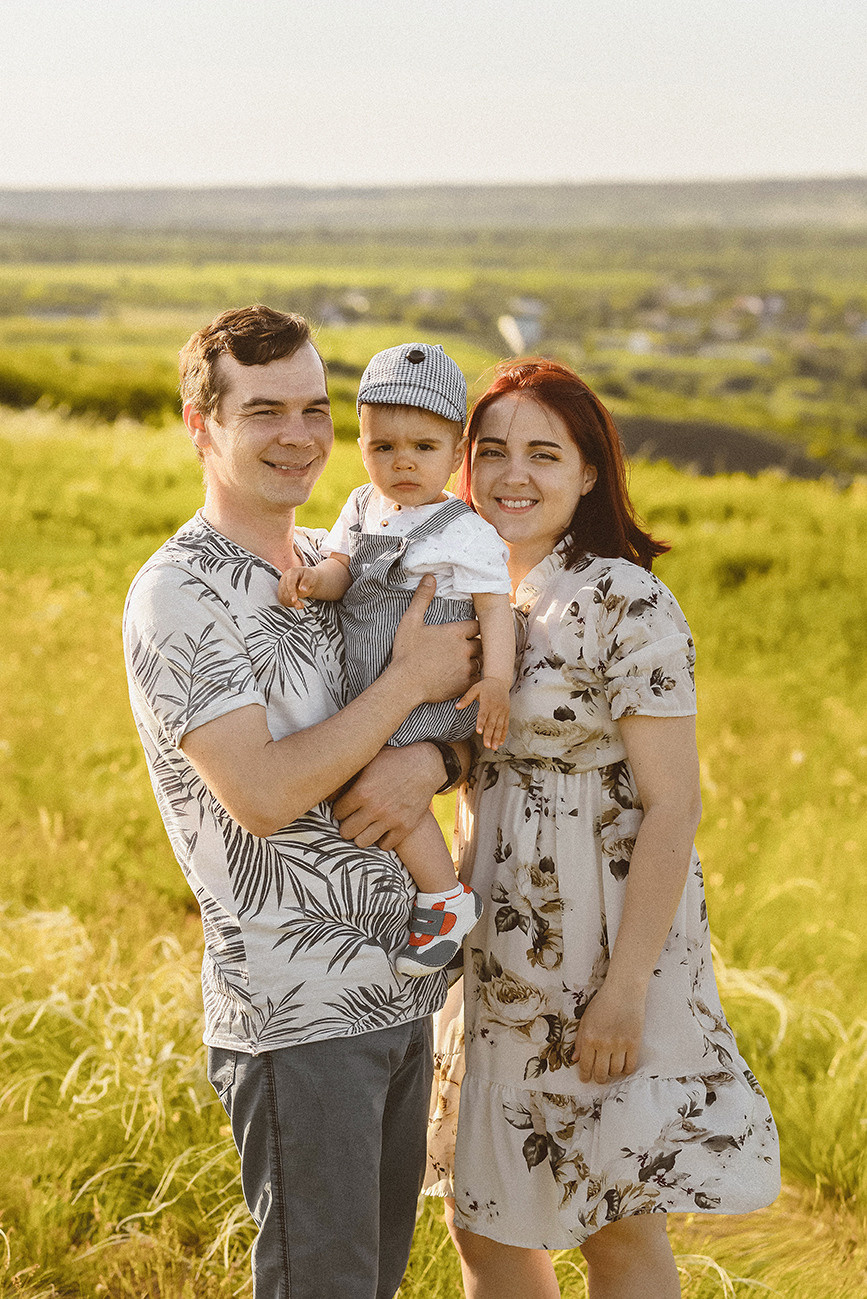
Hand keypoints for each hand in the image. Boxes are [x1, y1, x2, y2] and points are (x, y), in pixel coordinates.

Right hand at [278, 565, 316, 608]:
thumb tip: (302, 589)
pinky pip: (282, 600)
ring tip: (300, 605)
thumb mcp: (311, 576)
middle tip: (301, 605)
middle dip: (292, 600)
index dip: (291, 592)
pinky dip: (289, 604)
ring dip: (290, 603)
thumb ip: (307, 581)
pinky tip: (296, 604)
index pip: (290, 583)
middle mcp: (285, 578)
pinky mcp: (282, 591)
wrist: (308, 578)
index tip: (294, 600)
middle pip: (285, 591)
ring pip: (282, 596)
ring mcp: (282, 585)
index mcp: (292, 572)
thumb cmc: (309, 576)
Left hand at [333, 742, 446, 849]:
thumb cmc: (393, 760)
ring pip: (362, 842)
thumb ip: (349, 774)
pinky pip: (384, 846)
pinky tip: (381, 830)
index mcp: (362, 791)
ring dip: (361, 834)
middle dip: (347, 825)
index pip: (337, 812)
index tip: (345, 806)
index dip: (340, 809)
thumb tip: (327, 785)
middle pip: (345, 831)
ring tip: (365, 826)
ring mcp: (390, 820)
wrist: (426, 765)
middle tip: (352, 819)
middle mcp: (374, 808)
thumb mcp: (368, 760)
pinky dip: (381, 840)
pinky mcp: (405, 827)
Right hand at [391, 575, 480, 703]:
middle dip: (477, 643)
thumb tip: (430, 577)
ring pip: (482, 661)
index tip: (469, 630)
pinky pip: (478, 678)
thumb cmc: (406, 653)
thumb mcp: (411, 621)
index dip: (473, 628)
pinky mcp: (465, 684)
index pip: (477, 625)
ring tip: (466, 661)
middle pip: (482, 643)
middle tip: (468, 646)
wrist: (404, 684)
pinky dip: (474, 677)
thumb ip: (422, 598)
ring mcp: (467, 667)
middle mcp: (465, 649)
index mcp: (455, 632)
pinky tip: (463, 676)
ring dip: (477, 660)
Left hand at [456, 677, 509, 749]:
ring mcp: (502, 711)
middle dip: (489, 735)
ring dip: (497, 738)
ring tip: (494, 747)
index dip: (481, 723)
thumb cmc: (485, 686)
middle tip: (487, 746)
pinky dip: (503, 734)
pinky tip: (501, 742)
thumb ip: (466, 699)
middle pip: (492, 723)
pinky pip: (506, 725)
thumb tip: (456, 707)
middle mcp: (496, 708)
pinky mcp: (506, 713)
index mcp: (487, 702)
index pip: (483, 714)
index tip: (478, 732)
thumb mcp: (474, 689)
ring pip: (500, 726)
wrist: (500, 681)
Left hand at [572, 983, 645, 1084]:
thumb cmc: (602, 1003)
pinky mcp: (634, 1044)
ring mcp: (620, 1045)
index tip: (585, 1079)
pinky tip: (623, 1065)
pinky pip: (630, 1066)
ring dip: (612, 1073)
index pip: (585, 1066)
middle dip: (599, 1078)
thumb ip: (580, 1040)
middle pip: (601, 1073)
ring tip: (611, 1068)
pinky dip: (626, 1070)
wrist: (623, 991)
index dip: (585, 1076)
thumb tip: (575, 1059)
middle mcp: (603, 1044)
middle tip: (599, 1077)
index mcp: (589, 1038)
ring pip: (615, 1071)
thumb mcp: (586, 1020)